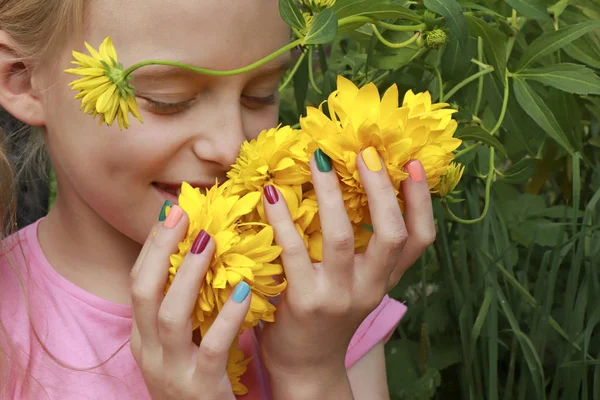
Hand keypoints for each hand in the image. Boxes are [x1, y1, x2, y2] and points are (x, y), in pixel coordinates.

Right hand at [129, 206, 250, 399]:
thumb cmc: (196, 381)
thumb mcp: (179, 345)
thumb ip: (184, 308)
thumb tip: (200, 256)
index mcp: (143, 338)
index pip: (137, 283)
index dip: (152, 247)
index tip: (171, 214)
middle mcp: (149, 352)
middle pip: (143, 292)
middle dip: (160, 250)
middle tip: (183, 215)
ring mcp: (172, 371)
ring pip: (170, 316)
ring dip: (188, 275)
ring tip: (210, 242)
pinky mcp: (200, 388)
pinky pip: (212, 347)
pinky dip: (227, 317)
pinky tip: (243, 291)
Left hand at [259, 149, 434, 395]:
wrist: (307, 367)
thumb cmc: (328, 315)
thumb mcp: (357, 284)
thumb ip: (362, 248)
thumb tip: (350, 186)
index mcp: (386, 279)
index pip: (420, 239)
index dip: (421, 200)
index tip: (412, 164)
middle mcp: (370, 288)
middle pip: (391, 234)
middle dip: (382, 189)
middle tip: (366, 152)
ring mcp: (338, 296)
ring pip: (341, 237)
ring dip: (330, 193)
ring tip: (318, 160)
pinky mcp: (304, 302)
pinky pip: (294, 251)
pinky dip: (283, 219)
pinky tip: (272, 194)